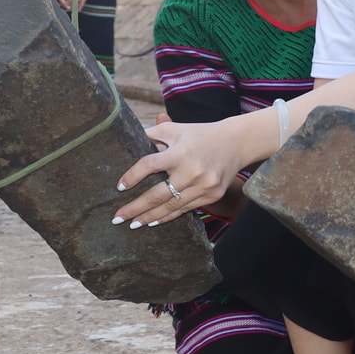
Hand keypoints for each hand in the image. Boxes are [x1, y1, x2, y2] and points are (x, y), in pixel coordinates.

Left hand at [114, 120, 248, 226]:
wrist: (237, 143)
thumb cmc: (201, 134)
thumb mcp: (176, 129)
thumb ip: (152, 134)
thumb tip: (128, 140)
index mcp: (180, 152)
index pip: (149, 165)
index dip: (132, 177)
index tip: (119, 187)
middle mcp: (192, 170)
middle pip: (157, 195)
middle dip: (135, 208)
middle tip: (117, 217)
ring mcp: (204, 185)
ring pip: (171, 206)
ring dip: (149, 217)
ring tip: (133, 224)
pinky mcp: (212, 195)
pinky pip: (185, 209)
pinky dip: (168, 216)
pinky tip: (154, 221)